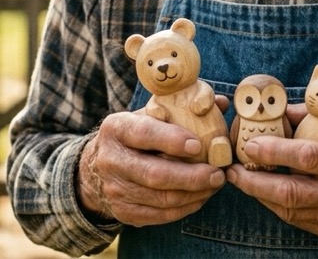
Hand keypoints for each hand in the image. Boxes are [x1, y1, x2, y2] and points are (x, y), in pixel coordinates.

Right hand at [77, 99, 229, 226]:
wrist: (95, 168)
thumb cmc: (133, 136)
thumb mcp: (147, 115)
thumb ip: (182, 108)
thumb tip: (222, 103)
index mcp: (116, 129)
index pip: (144, 133)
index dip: (172, 140)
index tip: (198, 145)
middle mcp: (111, 160)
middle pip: (154, 174)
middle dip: (192, 176)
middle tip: (218, 174)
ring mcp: (115, 189)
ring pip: (161, 199)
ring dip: (194, 194)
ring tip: (214, 185)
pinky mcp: (123, 212)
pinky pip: (159, 215)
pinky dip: (185, 208)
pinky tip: (200, 198)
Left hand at [225, 105, 317, 240]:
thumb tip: (283, 110)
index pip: (309, 157)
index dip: (275, 152)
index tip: (250, 144)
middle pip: (292, 193)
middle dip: (255, 183)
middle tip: (233, 171)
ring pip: (290, 211)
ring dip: (261, 196)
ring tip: (242, 179)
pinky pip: (298, 220)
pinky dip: (278, 206)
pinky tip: (266, 192)